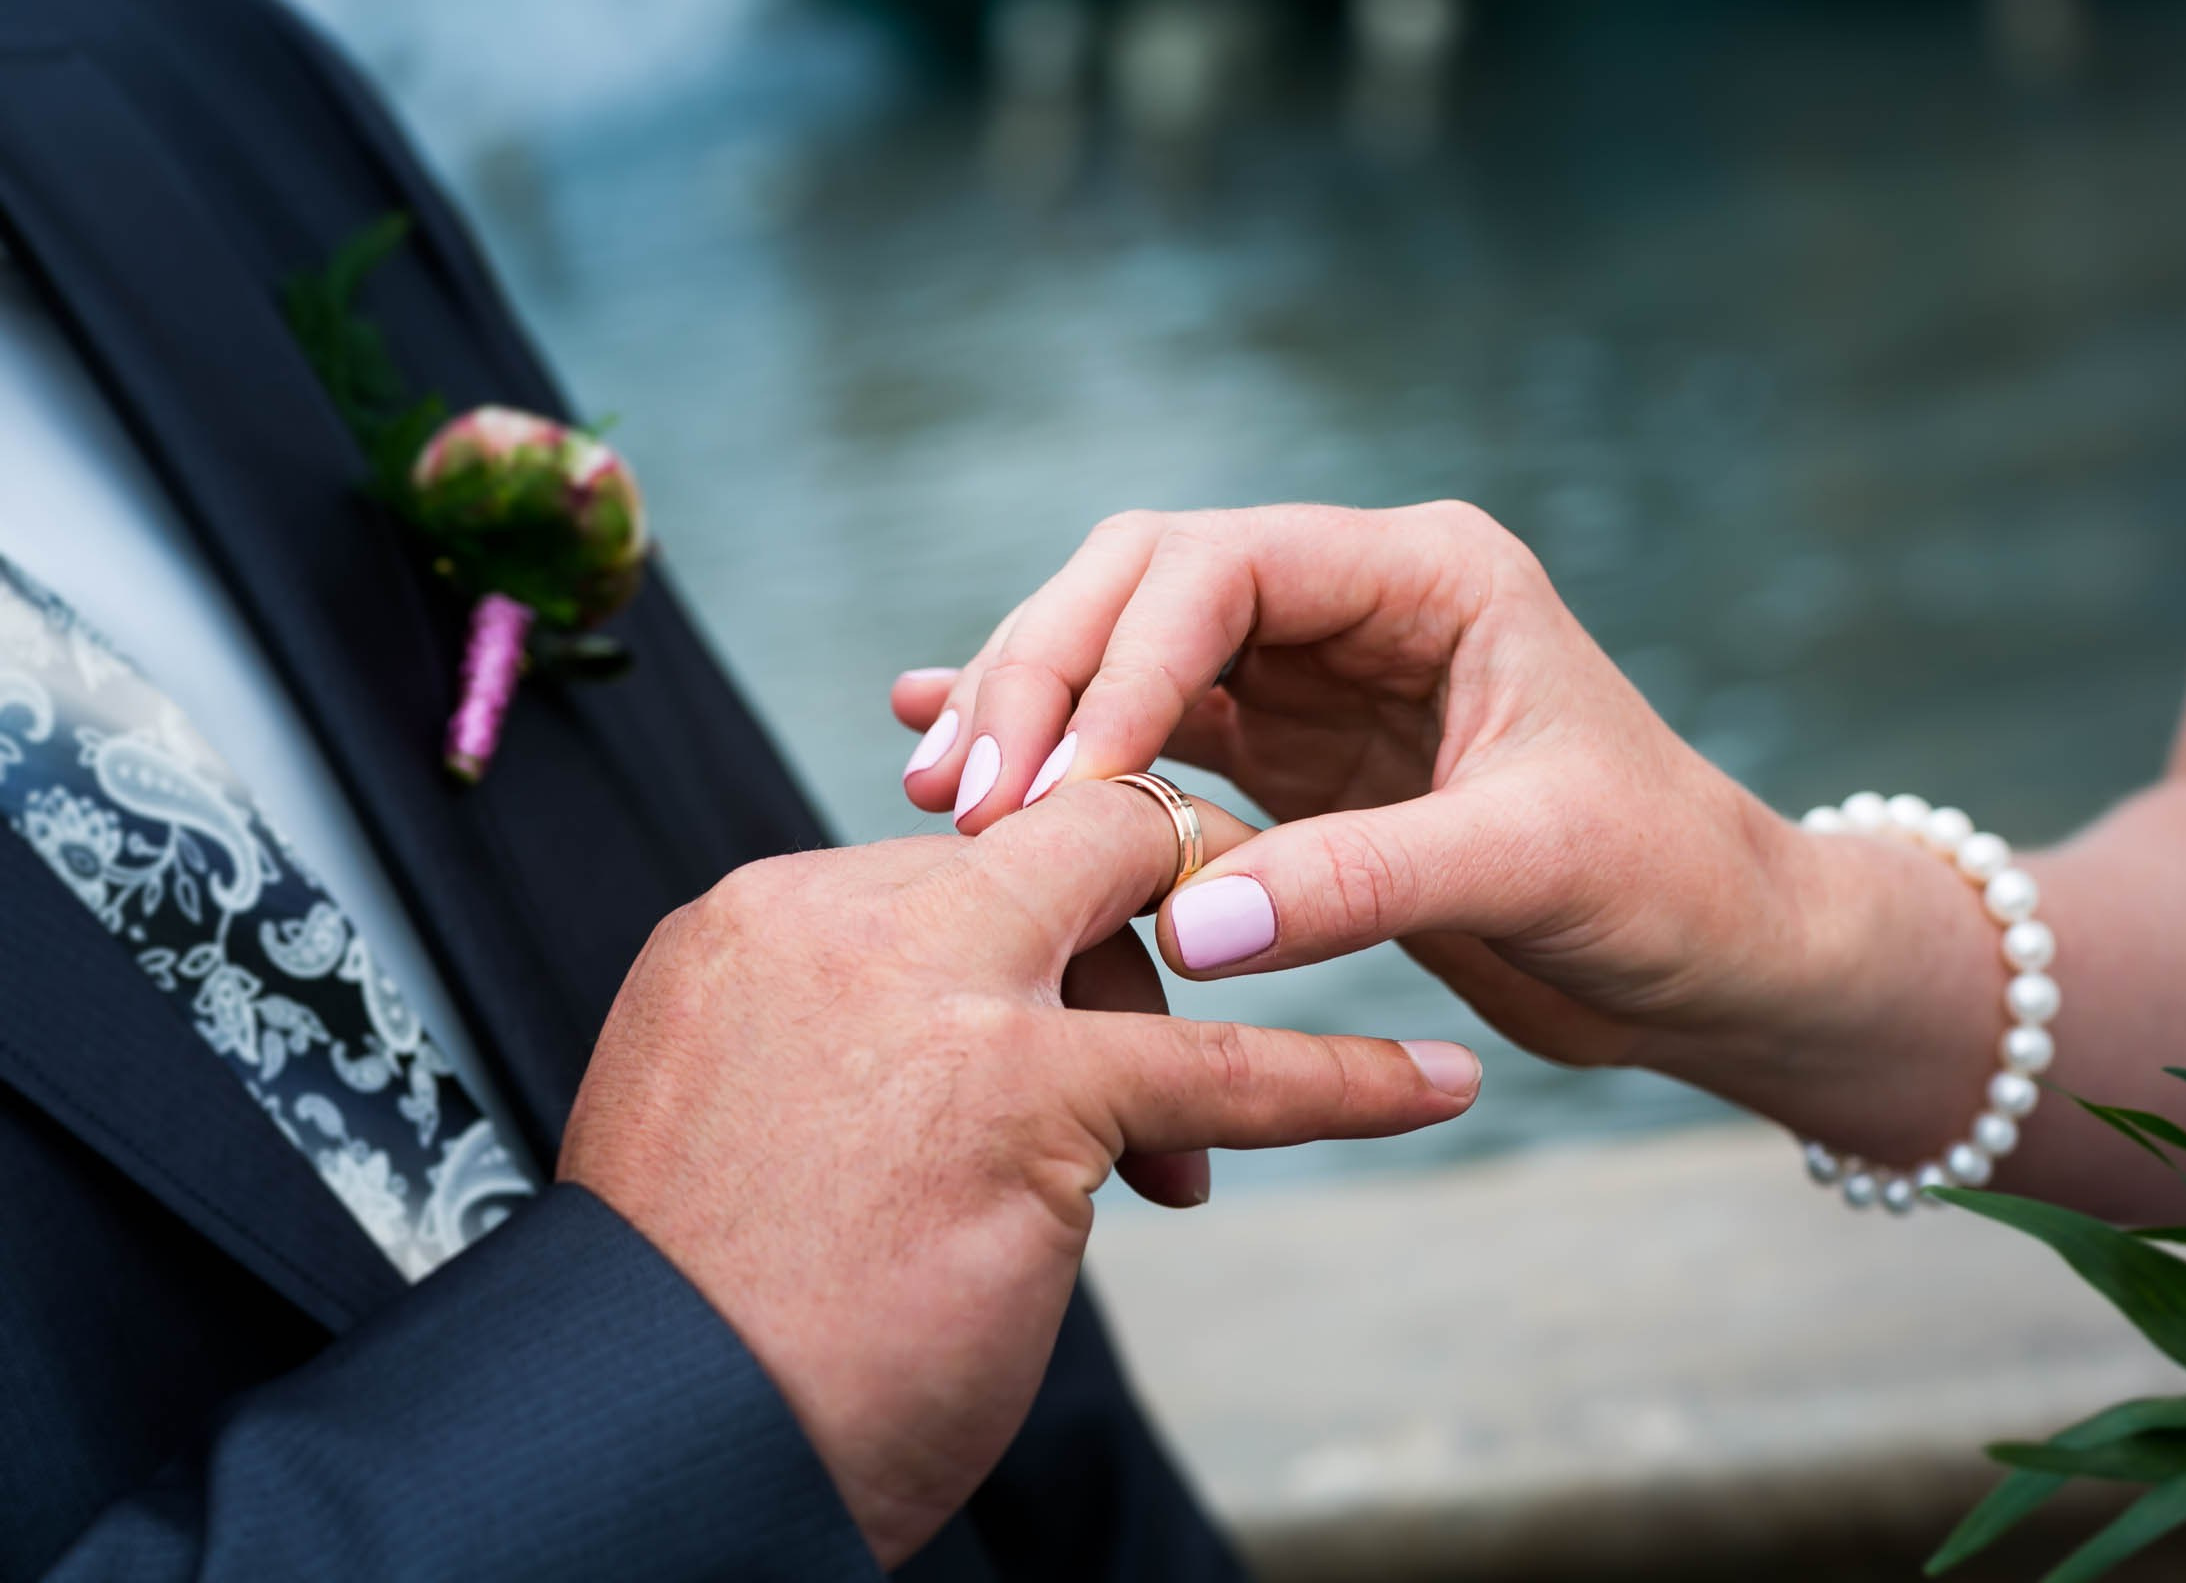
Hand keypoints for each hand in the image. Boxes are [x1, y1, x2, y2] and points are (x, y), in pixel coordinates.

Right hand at [557, 781, 1478, 1565]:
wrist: (652, 1449)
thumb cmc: (702, 1328)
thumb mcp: (742, 1125)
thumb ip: (844, 1035)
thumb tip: (956, 1032)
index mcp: (757, 920)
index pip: (946, 858)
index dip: (1035, 912)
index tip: (1092, 970)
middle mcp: (834, 919)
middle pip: (1039, 842)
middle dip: (1138, 895)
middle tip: (1197, 980)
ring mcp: (929, 994)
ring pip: (1128, 903)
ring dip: (1190, 1006)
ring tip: (1189, 1156)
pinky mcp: (1022, 1096)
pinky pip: (1224, 1064)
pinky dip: (1341, 1078)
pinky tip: (1429, 1085)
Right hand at [893, 502, 1844, 1068]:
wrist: (1715, 957)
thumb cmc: (1668, 888)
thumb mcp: (1533, 870)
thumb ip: (1360, 882)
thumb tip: (1180, 926)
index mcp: (1427, 573)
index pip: (1224, 569)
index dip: (1121, 664)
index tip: (1057, 789)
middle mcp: (1355, 603)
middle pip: (1144, 589)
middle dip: (1046, 679)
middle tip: (971, 798)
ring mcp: (1312, 676)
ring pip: (1125, 656)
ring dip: (1033, 716)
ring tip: (944, 795)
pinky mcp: (1288, 757)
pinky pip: (1145, 734)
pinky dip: (1059, 748)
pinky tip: (950, 753)